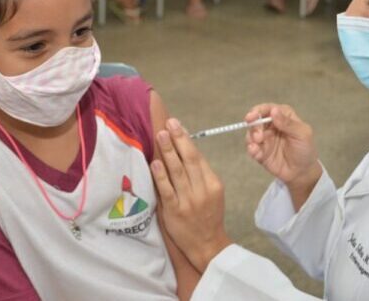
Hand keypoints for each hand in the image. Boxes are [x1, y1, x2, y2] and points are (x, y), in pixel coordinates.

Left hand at [151, 118, 231, 272]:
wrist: (207, 244)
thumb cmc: (207, 216)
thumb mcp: (212, 193)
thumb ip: (200, 175)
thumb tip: (183, 150)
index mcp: (213, 183)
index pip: (198, 157)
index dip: (186, 139)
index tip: (177, 125)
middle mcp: (202, 190)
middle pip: (189, 160)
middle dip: (178, 139)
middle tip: (168, 123)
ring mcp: (188, 201)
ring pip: (177, 172)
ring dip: (168, 152)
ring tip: (160, 135)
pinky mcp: (175, 212)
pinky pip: (167, 190)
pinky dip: (161, 176)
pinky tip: (155, 163)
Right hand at [245, 104, 320, 190]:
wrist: (302, 172)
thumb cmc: (305, 149)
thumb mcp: (302, 134)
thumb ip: (288, 123)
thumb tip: (274, 110)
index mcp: (283, 116)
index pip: (268, 109)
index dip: (258, 111)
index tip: (251, 116)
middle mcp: (271, 125)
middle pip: (256, 120)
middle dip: (254, 127)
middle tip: (259, 137)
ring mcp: (264, 138)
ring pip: (251, 133)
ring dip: (251, 138)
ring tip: (257, 145)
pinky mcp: (260, 151)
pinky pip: (251, 148)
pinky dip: (251, 149)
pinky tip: (255, 151)